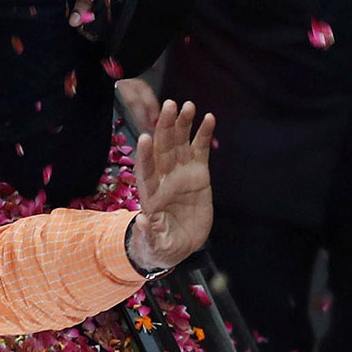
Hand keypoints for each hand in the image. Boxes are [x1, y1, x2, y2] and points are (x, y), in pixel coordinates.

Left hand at [120, 80, 215, 271]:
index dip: (145, 155)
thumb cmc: (163, 245)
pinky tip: (208, 117)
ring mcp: (180, 173)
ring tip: (188, 105)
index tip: (145, 138)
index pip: (146, 171)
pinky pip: (200, 149)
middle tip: (169, 105)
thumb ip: (150, 233)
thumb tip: (142, 220)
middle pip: (162, 148)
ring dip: (183, 124)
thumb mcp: (157, 244)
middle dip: (165, 127)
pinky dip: (203, 134)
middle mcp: (164, 178)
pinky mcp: (198, 172)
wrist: (180, 244)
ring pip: (180, 144)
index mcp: (151, 194)